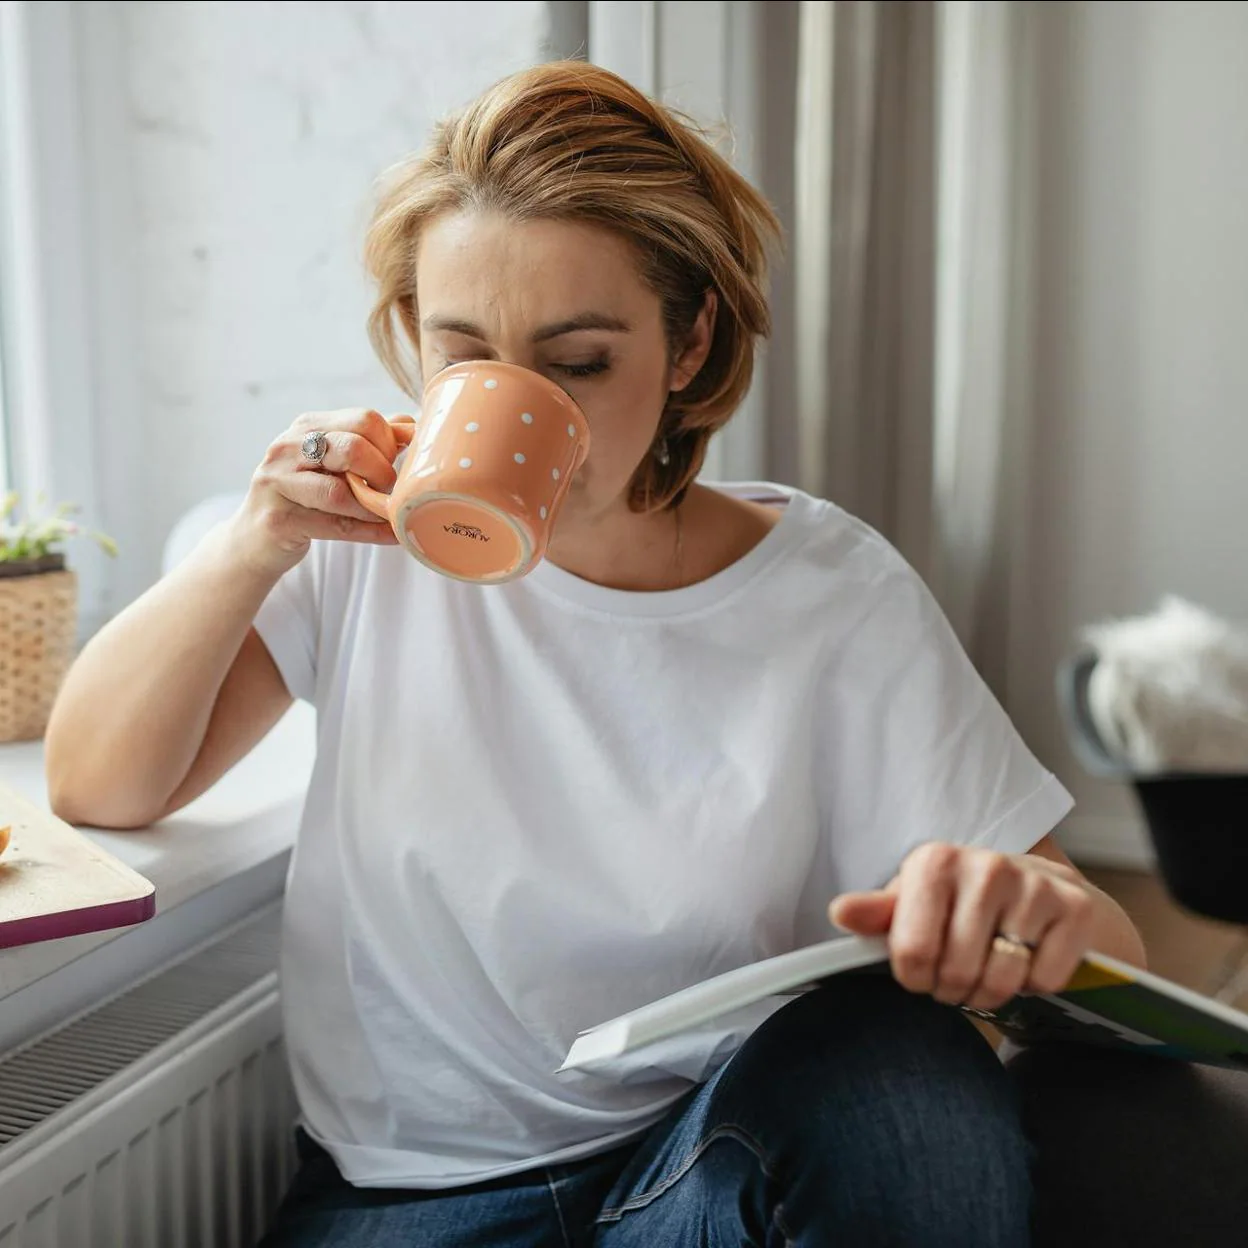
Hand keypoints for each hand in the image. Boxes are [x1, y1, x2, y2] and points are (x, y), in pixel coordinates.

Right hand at [233, 408, 414, 575]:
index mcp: (306, 426)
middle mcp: (288, 448)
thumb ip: (368, 442)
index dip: (390, 445)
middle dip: (382, 473)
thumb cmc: (302, 498)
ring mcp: (278, 483)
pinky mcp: (279, 520)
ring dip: (373, 507)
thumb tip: (408, 424)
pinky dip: (370, 532)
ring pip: (340, 492)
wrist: (254, 539)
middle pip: (353, 448)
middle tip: (389, 491)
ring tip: (389, 514)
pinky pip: (336, 526)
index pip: (363, 420)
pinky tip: (392, 534)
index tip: (394, 465)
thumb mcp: (332, 463)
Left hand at [828, 843, 1097, 1010]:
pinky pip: (1044, 980)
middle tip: (959, 976)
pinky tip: (1028, 960)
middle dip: (953, 989)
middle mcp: (985, 866)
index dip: (915, 978)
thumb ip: (878, 914)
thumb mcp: (916, 903)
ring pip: (1001, 980)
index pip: (912, 952)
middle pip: (956, 972)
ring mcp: (1033, 884)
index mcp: (935, 862)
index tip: (922, 971)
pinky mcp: (1075, 908)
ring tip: (988, 971)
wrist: (1045, 892)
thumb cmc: (964, 903)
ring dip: (992, 992)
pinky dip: (1035, 986)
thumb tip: (840, 913)